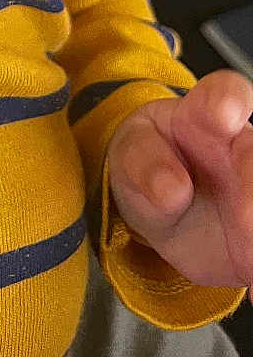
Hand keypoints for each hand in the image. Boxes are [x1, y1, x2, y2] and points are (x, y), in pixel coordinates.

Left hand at [107, 69, 252, 291]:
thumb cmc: (152, 165)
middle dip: (252, 182)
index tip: (224, 117)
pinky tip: (249, 279)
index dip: (227, 102)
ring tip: (246, 250)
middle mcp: (244, 149)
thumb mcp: (133, 159)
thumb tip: (170, 189)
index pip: (225, 96)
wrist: (167, 208)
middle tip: (244, 220)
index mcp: (204, 116)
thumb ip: (144, 165)